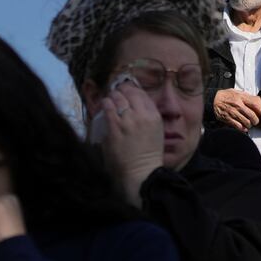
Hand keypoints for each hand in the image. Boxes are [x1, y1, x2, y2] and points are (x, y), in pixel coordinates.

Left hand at [101, 82, 164, 204]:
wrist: (141, 170)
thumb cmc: (149, 153)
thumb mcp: (156, 130)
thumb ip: (147, 115)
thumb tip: (134, 104)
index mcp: (154, 116)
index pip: (141, 94)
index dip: (132, 90)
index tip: (126, 91)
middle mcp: (141, 115)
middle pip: (129, 92)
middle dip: (121, 92)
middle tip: (116, 94)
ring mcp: (127, 121)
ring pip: (117, 97)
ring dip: (112, 97)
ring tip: (110, 100)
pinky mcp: (115, 127)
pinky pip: (107, 108)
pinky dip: (105, 104)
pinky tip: (104, 105)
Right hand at [213, 88, 260, 132]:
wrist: (213, 100)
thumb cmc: (225, 96)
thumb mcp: (236, 92)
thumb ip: (246, 96)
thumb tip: (255, 99)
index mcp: (241, 98)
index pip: (255, 105)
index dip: (260, 111)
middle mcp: (238, 105)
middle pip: (252, 116)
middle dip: (256, 120)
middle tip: (255, 121)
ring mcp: (233, 112)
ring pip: (246, 122)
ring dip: (249, 125)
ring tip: (248, 124)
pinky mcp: (228, 119)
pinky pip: (238, 126)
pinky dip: (242, 129)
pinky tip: (243, 127)